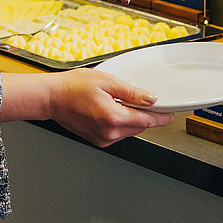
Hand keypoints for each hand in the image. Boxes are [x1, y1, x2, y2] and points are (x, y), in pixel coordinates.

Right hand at [47, 69, 172, 147]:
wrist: (51, 98)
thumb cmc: (72, 87)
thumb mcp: (106, 81)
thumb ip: (131, 92)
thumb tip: (150, 99)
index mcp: (113, 117)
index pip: (147, 120)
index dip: (162, 117)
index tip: (170, 114)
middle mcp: (109, 133)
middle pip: (140, 127)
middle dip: (145, 115)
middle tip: (143, 100)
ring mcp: (103, 139)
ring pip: (129, 131)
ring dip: (131, 119)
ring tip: (118, 101)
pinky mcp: (98, 140)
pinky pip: (118, 133)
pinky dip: (120, 123)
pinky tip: (110, 110)